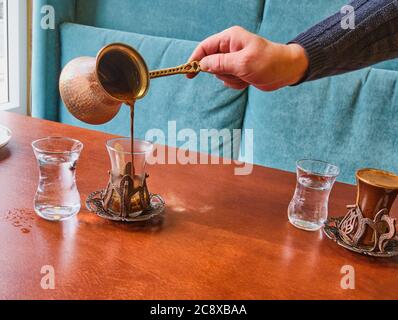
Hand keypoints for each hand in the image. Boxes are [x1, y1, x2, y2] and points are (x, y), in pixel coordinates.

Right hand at [188, 26, 308, 90]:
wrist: (286, 72)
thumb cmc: (268, 62)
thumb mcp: (243, 63)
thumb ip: (220, 63)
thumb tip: (202, 65)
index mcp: (230, 38)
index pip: (205, 47)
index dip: (194, 59)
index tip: (188, 72)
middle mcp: (230, 48)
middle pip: (210, 63)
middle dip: (221, 72)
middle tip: (235, 73)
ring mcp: (234, 60)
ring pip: (219, 74)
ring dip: (230, 79)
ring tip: (245, 76)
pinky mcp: (238, 71)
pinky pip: (228, 81)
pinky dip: (236, 84)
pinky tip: (247, 80)